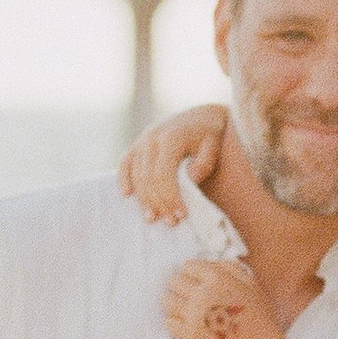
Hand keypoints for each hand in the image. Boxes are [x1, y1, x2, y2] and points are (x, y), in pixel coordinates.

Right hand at [118, 102, 228, 223]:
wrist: (200, 116)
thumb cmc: (209, 134)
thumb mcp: (214, 145)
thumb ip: (205, 162)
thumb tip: (190, 179)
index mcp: (171, 138)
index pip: (163, 175)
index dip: (170, 198)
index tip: (182, 215)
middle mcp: (151, 138)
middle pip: (148, 179)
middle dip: (159, 203)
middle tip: (172, 222)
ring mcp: (142, 141)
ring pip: (136, 175)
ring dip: (144, 200)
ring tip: (154, 218)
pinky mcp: (137, 145)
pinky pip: (124, 163)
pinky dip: (123, 179)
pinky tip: (127, 195)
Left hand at [163, 255, 274, 338]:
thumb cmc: (259, 317)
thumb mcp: (252, 284)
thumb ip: (230, 268)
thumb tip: (210, 264)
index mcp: (218, 278)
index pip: (187, 266)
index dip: (192, 274)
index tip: (197, 283)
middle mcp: (203, 293)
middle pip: (174, 282)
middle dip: (181, 288)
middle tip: (191, 297)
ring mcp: (195, 314)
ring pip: (168, 301)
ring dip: (175, 304)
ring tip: (187, 311)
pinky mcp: (190, 334)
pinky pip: (169, 323)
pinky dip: (175, 323)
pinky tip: (186, 325)